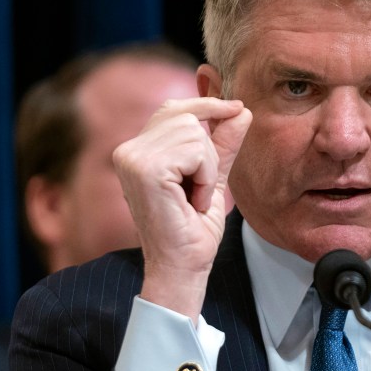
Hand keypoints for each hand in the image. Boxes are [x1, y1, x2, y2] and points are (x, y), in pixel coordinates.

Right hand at [112, 97, 251, 318]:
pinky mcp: (145, 168)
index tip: (238, 108)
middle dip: (209, 151)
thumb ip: (223, 143)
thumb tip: (242, 110)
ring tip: (195, 197)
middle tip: (201, 189)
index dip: (206, 105)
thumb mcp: (213, 176)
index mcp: (137, 151)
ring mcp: (132, 158)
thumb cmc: (194, 228)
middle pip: (186, 115)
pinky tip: (193, 201)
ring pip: (194, 131)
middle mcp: (128, 150)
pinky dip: (206, 176)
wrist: (185, 265)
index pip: (173, 108)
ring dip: (208, 168)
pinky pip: (196, 151)